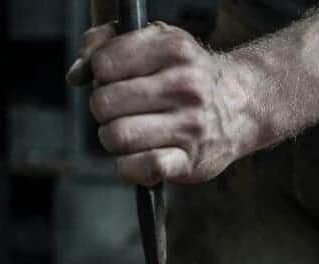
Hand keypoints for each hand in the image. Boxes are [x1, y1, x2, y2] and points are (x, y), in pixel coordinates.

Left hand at [67, 22, 259, 185]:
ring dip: (112, 138)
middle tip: (120, 110)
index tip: (114, 79)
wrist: (241, 105)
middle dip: (104, 110)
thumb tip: (76, 73)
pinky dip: (127, 167)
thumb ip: (108, 43)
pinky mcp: (189, 161)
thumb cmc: (187, 74)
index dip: (100, 74)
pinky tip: (136, 158)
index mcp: (173, 50)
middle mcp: (185, 86)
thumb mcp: (156, 41)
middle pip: (103, 104)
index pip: (104, 64)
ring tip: (129, 132)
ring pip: (116, 136)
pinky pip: (141, 167)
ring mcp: (189, 126)